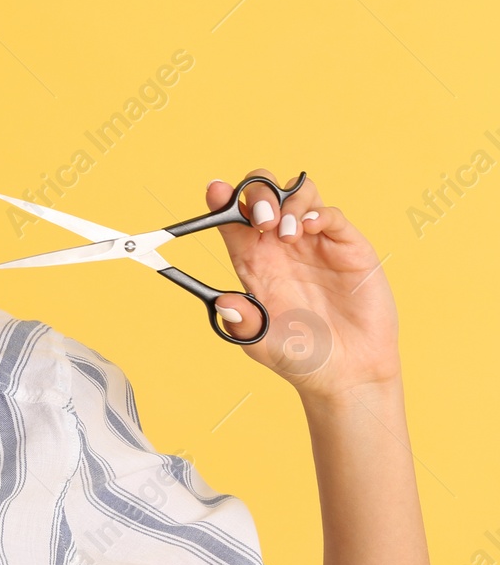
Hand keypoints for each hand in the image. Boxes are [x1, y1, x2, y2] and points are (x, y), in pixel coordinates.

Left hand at [207, 169, 400, 401]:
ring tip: (288, 234)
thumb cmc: (301, 357)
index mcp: (254, 261)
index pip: (232, 219)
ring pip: (299, 194)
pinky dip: (320, 212)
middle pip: (265, 194)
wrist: (348, 374)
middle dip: (259, 193)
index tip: (215, 190)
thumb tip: (224, 302)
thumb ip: (243, 323)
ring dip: (289, 202)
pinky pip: (332, 215)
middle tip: (262, 220)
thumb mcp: (261, 344)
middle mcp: (281, 246)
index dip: (222, 200)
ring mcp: (315, 243)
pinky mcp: (348, 248)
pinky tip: (310, 229)